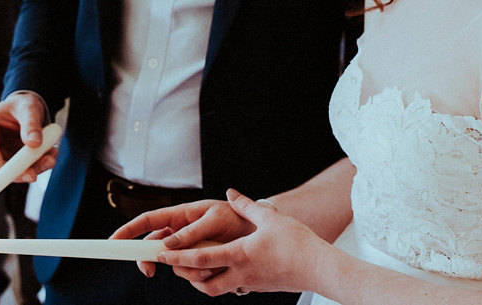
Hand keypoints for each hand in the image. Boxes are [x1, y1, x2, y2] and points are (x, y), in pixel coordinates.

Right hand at [0, 92, 54, 181]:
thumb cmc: (24, 105)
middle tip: (35, 174)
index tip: (8, 174)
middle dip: (17, 172)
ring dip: (31, 169)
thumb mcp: (29, 108)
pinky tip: (49, 157)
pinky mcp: (9, 163)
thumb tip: (34, 144)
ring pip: (10, 172)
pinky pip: (22, 171)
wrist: (28, 110)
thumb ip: (31, 124)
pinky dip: (36, 166)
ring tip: (50, 159)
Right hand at [111, 197, 254, 279]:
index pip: (147, 221)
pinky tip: (217, 268)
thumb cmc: (236, 218)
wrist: (258, 233)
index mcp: (180, 215)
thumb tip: (167, 246)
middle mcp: (180, 233)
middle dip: (149, 261)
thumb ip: (190, 233)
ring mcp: (188, 250)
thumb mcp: (213, 220)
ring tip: (211, 261)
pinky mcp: (199, 264)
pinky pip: (190, 275)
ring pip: (173, 265)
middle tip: (150, 272)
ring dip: (187, 268)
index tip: (112, 243)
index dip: (127, 231)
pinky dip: (201, 275)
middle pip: (152, 249)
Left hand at [156, 190, 334, 296]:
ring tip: (193, 268)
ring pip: (216, 289)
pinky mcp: (259, 287)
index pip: (201, 259)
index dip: (178, 257)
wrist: (319, 268)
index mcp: (239, 254)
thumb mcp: (269, 217)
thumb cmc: (296, 242)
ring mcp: (249, 283)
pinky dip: (219, 280)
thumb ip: (246, 205)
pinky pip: (232, 287)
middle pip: (203, 282)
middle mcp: (241, 273)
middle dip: (184, 274)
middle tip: (171, 264)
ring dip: (201, 281)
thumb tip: (230, 192)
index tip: (162, 254)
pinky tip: (219, 269)